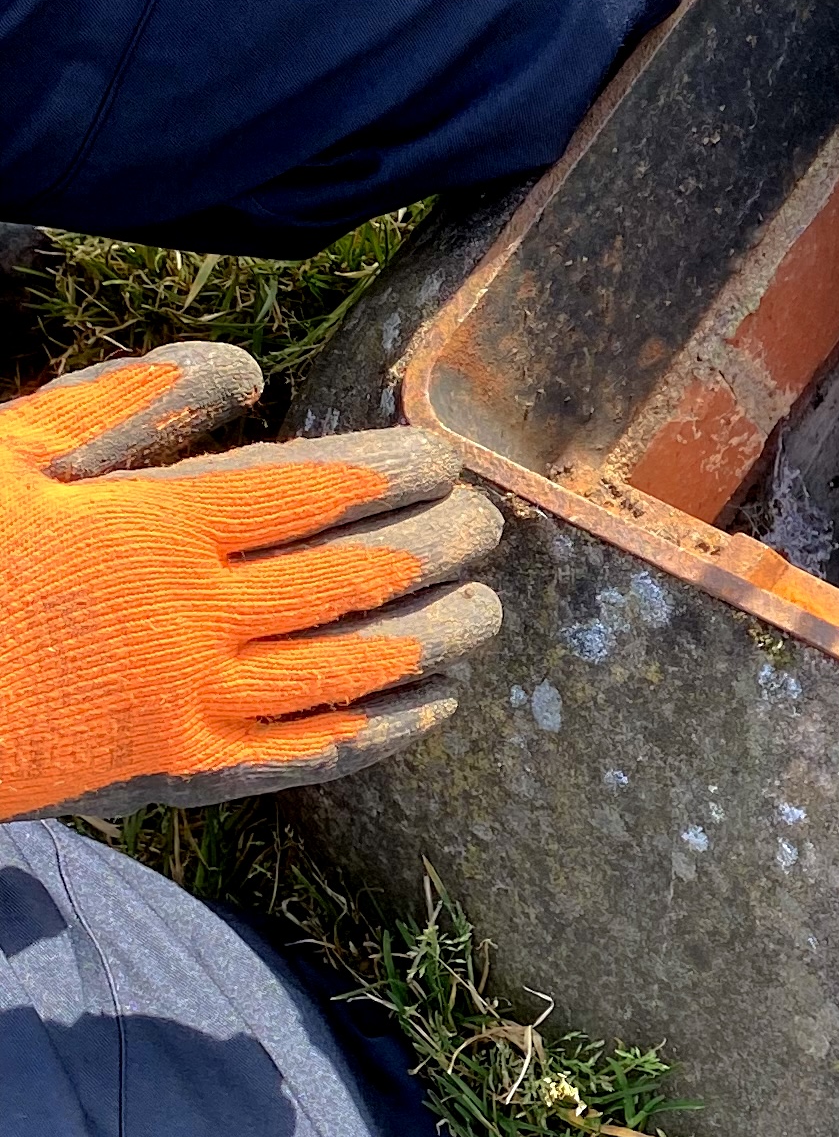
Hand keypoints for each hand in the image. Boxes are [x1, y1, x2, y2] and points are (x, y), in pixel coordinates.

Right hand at [0, 344, 502, 821]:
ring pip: (346, 667)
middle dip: (434, 550)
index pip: (316, 492)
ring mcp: (189, 701)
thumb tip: (246, 369)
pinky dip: (375, 731)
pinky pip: (300, 753)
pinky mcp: (171, 767)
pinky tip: (427, 709)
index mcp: (159, 527)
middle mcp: (195, 618)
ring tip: (486, 611)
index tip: (450, 462)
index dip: (396, 475)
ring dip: (428, 638)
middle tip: (492, 528)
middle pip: (350, 577)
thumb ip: (131, 405)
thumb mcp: (16, 450)